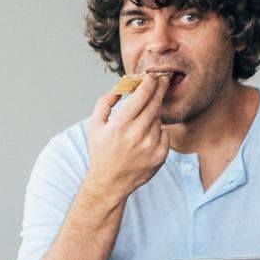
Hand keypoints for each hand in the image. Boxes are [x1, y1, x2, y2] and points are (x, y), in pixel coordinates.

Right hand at [80, 72, 169, 203]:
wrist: (109, 182)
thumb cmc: (101, 152)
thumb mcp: (94, 126)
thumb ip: (104, 103)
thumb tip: (118, 88)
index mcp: (120, 124)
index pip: (142, 95)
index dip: (150, 82)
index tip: (153, 76)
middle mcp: (137, 134)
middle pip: (156, 103)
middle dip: (160, 88)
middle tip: (163, 81)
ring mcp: (150, 145)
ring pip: (159, 119)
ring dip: (153, 116)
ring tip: (140, 126)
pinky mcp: (160, 155)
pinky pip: (164, 134)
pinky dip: (157, 133)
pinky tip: (145, 139)